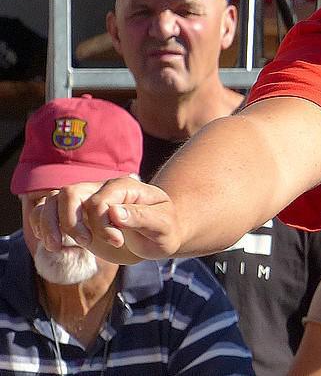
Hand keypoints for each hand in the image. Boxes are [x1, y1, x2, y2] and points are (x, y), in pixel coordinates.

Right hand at [32, 177, 182, 264]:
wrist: (160, 234)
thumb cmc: (165, 229)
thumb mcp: (163, 225)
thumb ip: (141, 217)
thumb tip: (115, 212)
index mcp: (125, 187)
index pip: (98, 200)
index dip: (101, 224)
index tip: (117, 242)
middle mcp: (102, 189)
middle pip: (70, 193)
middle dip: (71, 223)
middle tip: (88, 244)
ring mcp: (86, 200)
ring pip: (53, 200)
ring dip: (48, 224)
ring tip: (57, 247)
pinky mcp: (76, 215)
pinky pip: (46, 210)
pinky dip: (41, 225)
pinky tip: (51, 242)